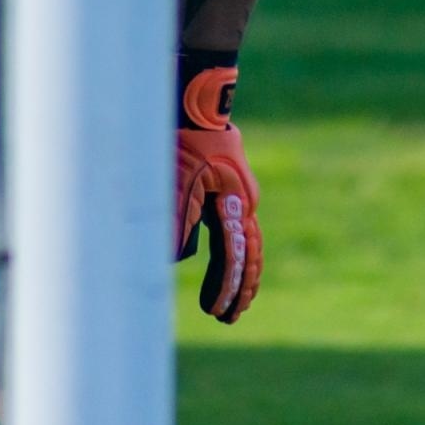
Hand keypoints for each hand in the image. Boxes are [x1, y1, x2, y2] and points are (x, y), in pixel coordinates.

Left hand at [176, 125, 261, 322]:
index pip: (236, 256)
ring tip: (228, 305)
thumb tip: (174, 257)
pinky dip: (231, 255)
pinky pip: (236, 232)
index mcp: (237, 203)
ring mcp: (241, 197)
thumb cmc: (187, 139)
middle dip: (241, 289)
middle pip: (250, 255)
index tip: (219, 312)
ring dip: (239, 275)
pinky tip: (223, 270)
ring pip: (246, 246)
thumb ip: (179, 217)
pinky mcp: (231, 193)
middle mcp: (245, 203)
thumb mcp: (180, 178)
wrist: (199, 105)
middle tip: (229, 319)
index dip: (228, 286)